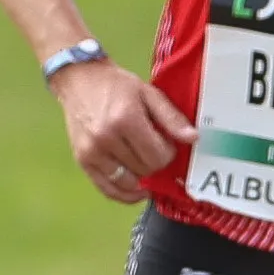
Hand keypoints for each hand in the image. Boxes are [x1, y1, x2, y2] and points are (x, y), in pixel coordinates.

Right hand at [52, 61, 195, 203]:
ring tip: (144, 161)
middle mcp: (106, 139)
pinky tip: (137, 189)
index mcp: (126, 120)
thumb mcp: (149, 93)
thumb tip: (193, 139)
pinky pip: (107, 189)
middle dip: (156, 162)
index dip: (169, 153)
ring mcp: (92, 152)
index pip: (158, 156)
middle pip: (145, 169)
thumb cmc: (117, 86)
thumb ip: (171, 117)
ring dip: (142, 176)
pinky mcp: (82, 161)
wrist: (80, 81)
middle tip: (154, 148)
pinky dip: (124, 193)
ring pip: (129, 182)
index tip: (166, 142)